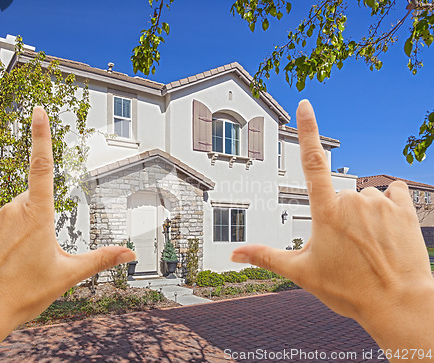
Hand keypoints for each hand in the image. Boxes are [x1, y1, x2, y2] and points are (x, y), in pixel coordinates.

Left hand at [0, 107, 135, 360]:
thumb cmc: (23, 295)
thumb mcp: (67, 276)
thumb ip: (101, 258)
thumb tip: (131, 253)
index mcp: (37, 216)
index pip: (42, 166)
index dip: (41, 135)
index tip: (38, 110)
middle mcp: (9, 209)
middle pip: (27, 204)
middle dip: (32, 222)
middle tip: (30, 256)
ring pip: (4, 215)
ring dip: (9, 232)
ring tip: (8, 263)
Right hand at [231, 100, 433, 353]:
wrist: (399, 305)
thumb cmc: (349, 290)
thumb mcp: (301, 273)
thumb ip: (265, 256)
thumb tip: (233, 254)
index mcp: (325, 211)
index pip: (311, 162)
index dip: (307, 130)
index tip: (305, 104)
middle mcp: (353, 199)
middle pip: (338, 195)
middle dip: (337, 215)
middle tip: (344, 248)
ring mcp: (380, 202)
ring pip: (364, 196)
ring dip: (362, 213)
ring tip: (367, 245)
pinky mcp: (404, 208)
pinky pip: (393, 193)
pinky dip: (388, 205)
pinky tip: (387, 228)